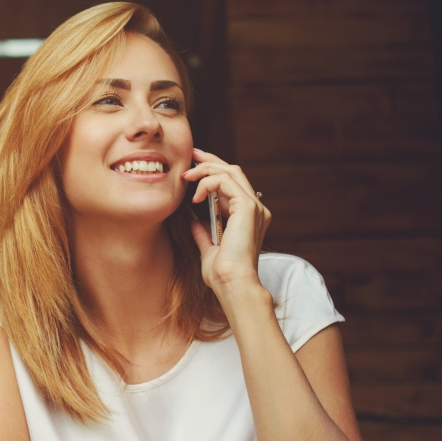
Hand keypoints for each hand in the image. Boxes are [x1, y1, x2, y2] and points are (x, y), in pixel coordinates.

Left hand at [182, 148, 270, 292]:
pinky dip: (208, 183)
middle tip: (189, 156)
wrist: (232, 284)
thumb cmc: (222, 274)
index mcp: (248, 217)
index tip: (192, 166)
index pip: (232, 184)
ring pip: (230, 171)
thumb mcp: (209, 249)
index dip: (212, 171)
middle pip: (233, 171)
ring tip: (185, 177)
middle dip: (209, 160)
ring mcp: (254, 207)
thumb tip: (192, 219)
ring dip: (205, 170)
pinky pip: (226, 182)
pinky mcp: (248, 207)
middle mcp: (255, 209)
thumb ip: (203, 232)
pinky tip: (196, 197)